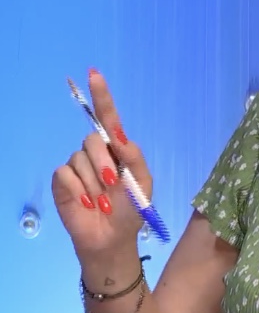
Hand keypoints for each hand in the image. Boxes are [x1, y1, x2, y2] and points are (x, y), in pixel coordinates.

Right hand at [52, 69, 152, 257]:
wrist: (113, 238)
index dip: (101, 96)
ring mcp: (77, 166)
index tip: (94, 74)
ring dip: (94, 182)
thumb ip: (135, 157)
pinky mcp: (62, 181)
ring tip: (102, 201)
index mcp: (118, 150)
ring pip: (80, 157)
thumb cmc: (130, 210)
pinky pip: (66, 173)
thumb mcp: (143, 183)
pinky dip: (79, 190)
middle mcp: (96, 153)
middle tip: (113, 184)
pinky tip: (87, 203)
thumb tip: (120, 135)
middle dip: (105, 162)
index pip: (108, 118)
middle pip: (93, 139)